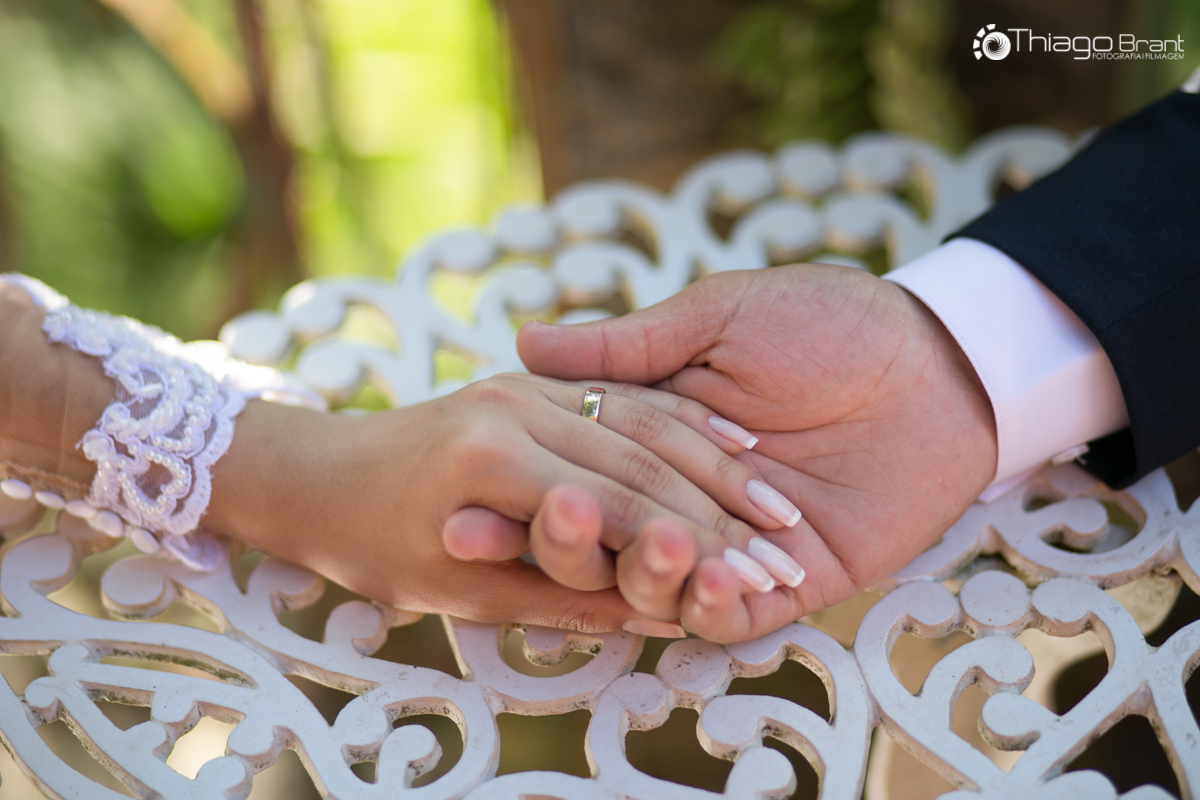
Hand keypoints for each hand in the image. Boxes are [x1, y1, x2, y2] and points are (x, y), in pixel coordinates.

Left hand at [204, 373, 778, 631]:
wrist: (311, 473)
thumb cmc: (368, 545)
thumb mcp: (457, 593)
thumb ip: (562, 595)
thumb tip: (648, 614)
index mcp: (490, 460)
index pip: (618, 509)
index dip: (692, 550)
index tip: (755, 585)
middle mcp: (513, 407)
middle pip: (643, 462)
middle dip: (721, 515)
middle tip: (788, 555)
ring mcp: (523, 386)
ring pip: (644, 422)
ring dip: (717, 469)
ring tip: (780, 513)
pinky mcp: (529, 380)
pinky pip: (623, 396)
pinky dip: (681, 427)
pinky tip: (734, 449)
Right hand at [517, 264, 997, 640]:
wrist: (934, 362)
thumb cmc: (826, 323)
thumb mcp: (716, 319)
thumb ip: (625, 347)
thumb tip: (524, 343)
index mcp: (652, 439)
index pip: (575, 478)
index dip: (524, 498)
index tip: (463, 513)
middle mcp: (679, 499)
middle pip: (604, 545)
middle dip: (570, 548)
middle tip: (547, 530)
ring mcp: (730, 546)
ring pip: (658, 589)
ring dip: (641, 577)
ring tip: (651, 545)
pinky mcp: (785, 584)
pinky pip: (731, 615)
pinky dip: (709, 606)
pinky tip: (707, 578)